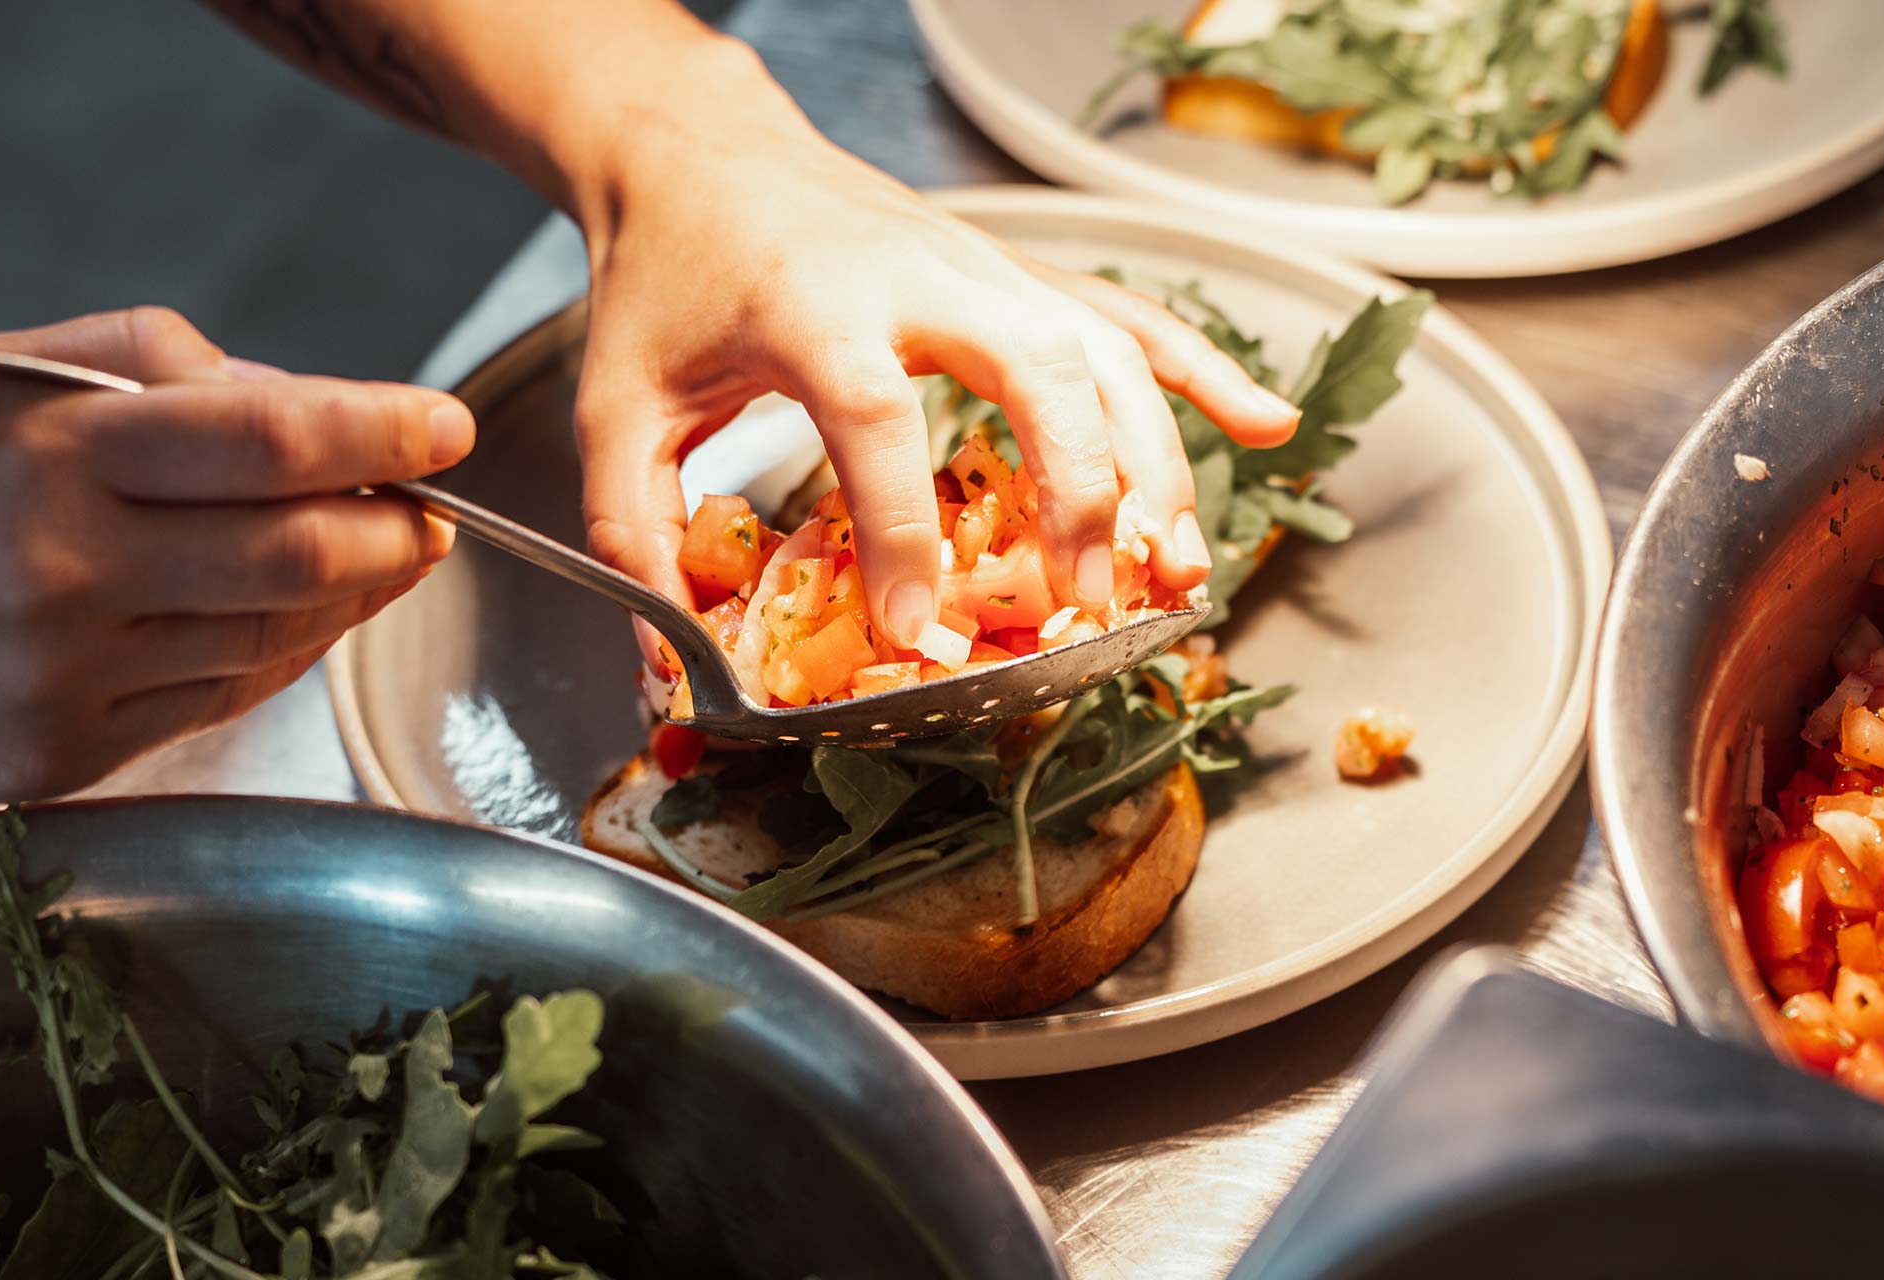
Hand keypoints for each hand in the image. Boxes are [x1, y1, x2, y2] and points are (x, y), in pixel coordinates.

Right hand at [0, 307, 474, 799]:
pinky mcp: (62, 751)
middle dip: (394, 529)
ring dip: (355, 593)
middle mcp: (61, 569)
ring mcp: (62, 673)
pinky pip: (228, 696)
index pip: (271, 442)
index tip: (447, 425)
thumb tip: (306, 407)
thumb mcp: (14, 372)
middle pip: (301, 554)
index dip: (379, 431)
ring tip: (380, 550)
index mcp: (53, 452)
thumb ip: (162, 367)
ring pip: (279, 636)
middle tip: (432, 507)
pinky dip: (291, 649)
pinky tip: (309, 612)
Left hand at [562, 38, 1299, 651]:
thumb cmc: (666, 279)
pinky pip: (1128, 317)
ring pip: (1104, 349)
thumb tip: (677, 653)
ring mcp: (983, 266)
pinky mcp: (1014, 273)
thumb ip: (636, 528)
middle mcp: (921, 274)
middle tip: (1087, 602)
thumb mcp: (618, 406)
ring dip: (1156, 460)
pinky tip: (1265, 426)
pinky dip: (1203, 372)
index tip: (917, 629)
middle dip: (1082, 492)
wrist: (704, 153)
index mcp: (812, 303)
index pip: (878, 414)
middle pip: (1040, 366)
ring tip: (1177, 568)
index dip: (903, 528)